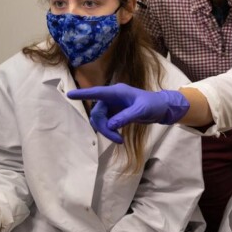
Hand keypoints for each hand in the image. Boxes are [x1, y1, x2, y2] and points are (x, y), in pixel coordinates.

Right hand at [67, 83, 189, 141]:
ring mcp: (113, 106)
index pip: (97, 92)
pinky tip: (118, 137)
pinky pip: (106, 123)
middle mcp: (112, 98)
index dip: (83, 94)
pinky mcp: (115, 113)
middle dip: (103, 127)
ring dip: (106, 131)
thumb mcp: (141, 110)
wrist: (161, 109)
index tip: (70, 95)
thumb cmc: (153, 105)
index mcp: (117, 92)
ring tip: (119, 140)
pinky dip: (109, 131)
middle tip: (116, 139)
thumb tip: (110, 125)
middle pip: (98, 112)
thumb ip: (125, 117)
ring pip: (100, 119)